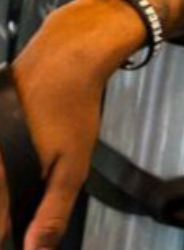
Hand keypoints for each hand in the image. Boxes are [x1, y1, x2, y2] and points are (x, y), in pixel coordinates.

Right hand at [0, 0, 144, 248]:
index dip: (7, 237)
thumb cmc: (70, 110)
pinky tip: (20, 173)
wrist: (63, 56)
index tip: (22, 242)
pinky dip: (6, 174)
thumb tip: (36, 249)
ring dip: (7, 195)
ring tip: (23, 203)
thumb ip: (53, 209)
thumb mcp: (72, 165)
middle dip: (8, 214)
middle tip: (28, 224)